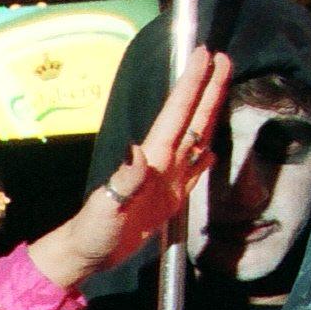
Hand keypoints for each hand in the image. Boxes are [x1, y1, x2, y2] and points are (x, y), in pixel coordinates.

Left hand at [28, 52, 232, 289]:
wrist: (88, 254)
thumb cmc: (93, 231)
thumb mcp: (107, 208)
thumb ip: (125, 181)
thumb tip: (137, 152)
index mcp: (149, 159)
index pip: (176, 114)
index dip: (192, 85)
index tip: (204, 55)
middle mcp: (160, 162)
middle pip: (190, 118)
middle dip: (206, 88)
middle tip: (222, 58)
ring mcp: (166, 179)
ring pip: (196, 138)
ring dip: (209, 113)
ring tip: (221, 88)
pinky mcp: (169, 199)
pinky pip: (193, 172)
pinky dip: (205, 158)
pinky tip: (213, 150)